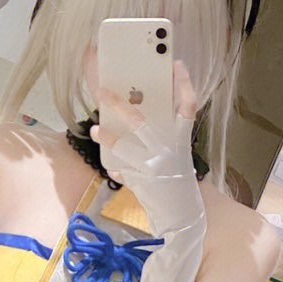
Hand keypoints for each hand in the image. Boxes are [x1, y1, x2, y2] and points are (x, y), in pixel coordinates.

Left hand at [91, 60, 204, 236]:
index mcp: (181, 140)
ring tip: (95, 129)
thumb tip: (132, 115)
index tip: (177, 65)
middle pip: (141, 122)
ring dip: (107, 137)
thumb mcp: (175, 156)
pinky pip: (122, 170)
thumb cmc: (175, 181)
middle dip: (119, 105)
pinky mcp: (142, 182)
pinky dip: (116, 168)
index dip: (184, 85)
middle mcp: (169, 150)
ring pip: (124, 147)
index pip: (187, 107)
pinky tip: (113, 169)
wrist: (182, 216)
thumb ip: (161, 137)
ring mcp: (154, 167)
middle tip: (102, 91)